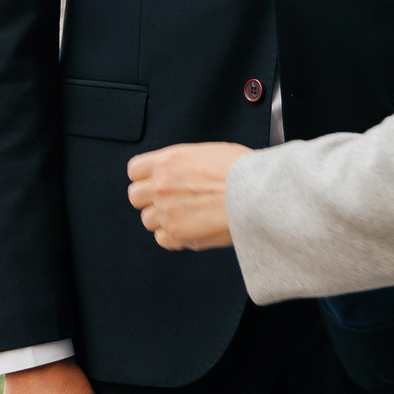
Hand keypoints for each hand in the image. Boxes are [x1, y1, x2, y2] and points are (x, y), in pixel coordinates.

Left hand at [127, 142, 248, 249]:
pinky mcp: (178, 234)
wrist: (258, 195)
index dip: (145, 177)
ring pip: (147, 220)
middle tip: (170, 201)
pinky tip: (192, 229)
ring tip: (187, 216)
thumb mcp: (207, 153)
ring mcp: (167, 212)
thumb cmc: (242, 172)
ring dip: (163, 219)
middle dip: (149, 199)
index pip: (135, 170)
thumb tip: (178, 173)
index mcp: (168, 161)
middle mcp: (161, 186)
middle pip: (135, 196)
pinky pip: (162, 239)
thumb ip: (183, 164)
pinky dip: (174, 237)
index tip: (154, 181)